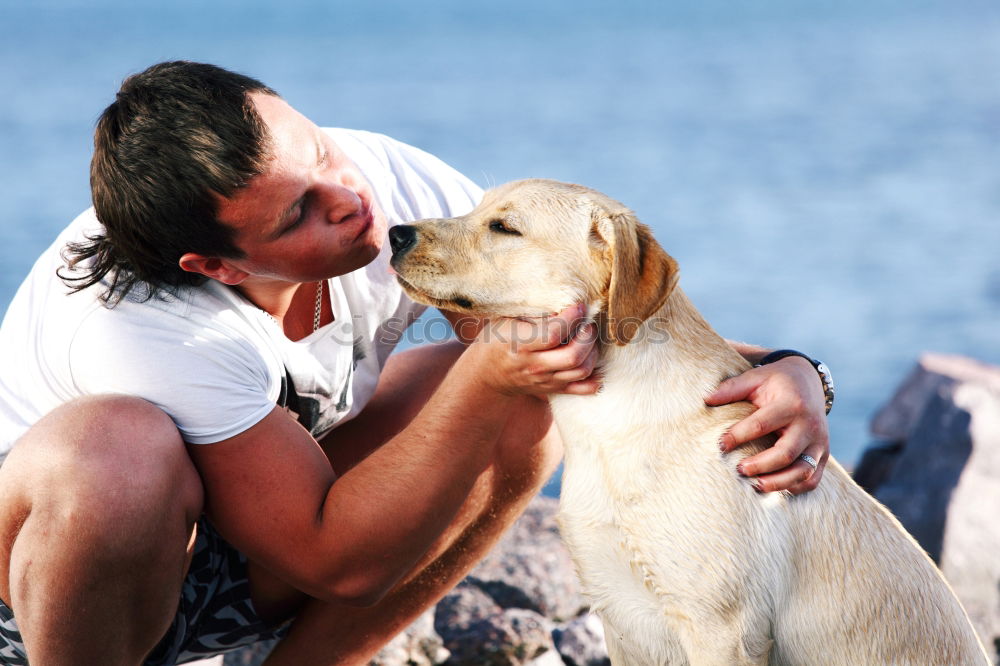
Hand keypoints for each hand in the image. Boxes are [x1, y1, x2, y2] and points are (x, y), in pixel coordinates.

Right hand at [471, 303, 599, 397]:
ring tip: (588, 338)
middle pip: (573, 356)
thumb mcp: (508, 318)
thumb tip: (566, 300)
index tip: (579, 306)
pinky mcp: (553, 389)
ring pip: (582, 370)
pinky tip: (591, 359)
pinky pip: (584, 388)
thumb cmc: (499, 337)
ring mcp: (545, 380)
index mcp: (521, 344)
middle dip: (587, 336)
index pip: (555, 334)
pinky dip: (595, 376)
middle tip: (587, 323)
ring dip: (592, 352)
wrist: (487, 371)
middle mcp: (534, 366)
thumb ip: (535, 311)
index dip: (572, 318)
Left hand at [705, 357, 829, 494]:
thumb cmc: (776, 381)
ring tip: (755, 485)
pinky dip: (795, 488)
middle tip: (738, 469)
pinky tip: (774, 486)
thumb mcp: (756, 378)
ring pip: (802, 472)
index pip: (762, 425)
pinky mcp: (823, 455)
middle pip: (785, 453)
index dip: (738, 436)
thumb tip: (706, 399)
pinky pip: (813, 479)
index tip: (720, 445)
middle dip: (760, 465)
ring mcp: (819, 442)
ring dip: (778, 483)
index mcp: (791, 404)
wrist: (809, 381)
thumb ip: (732, 388)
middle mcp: (809, 425)